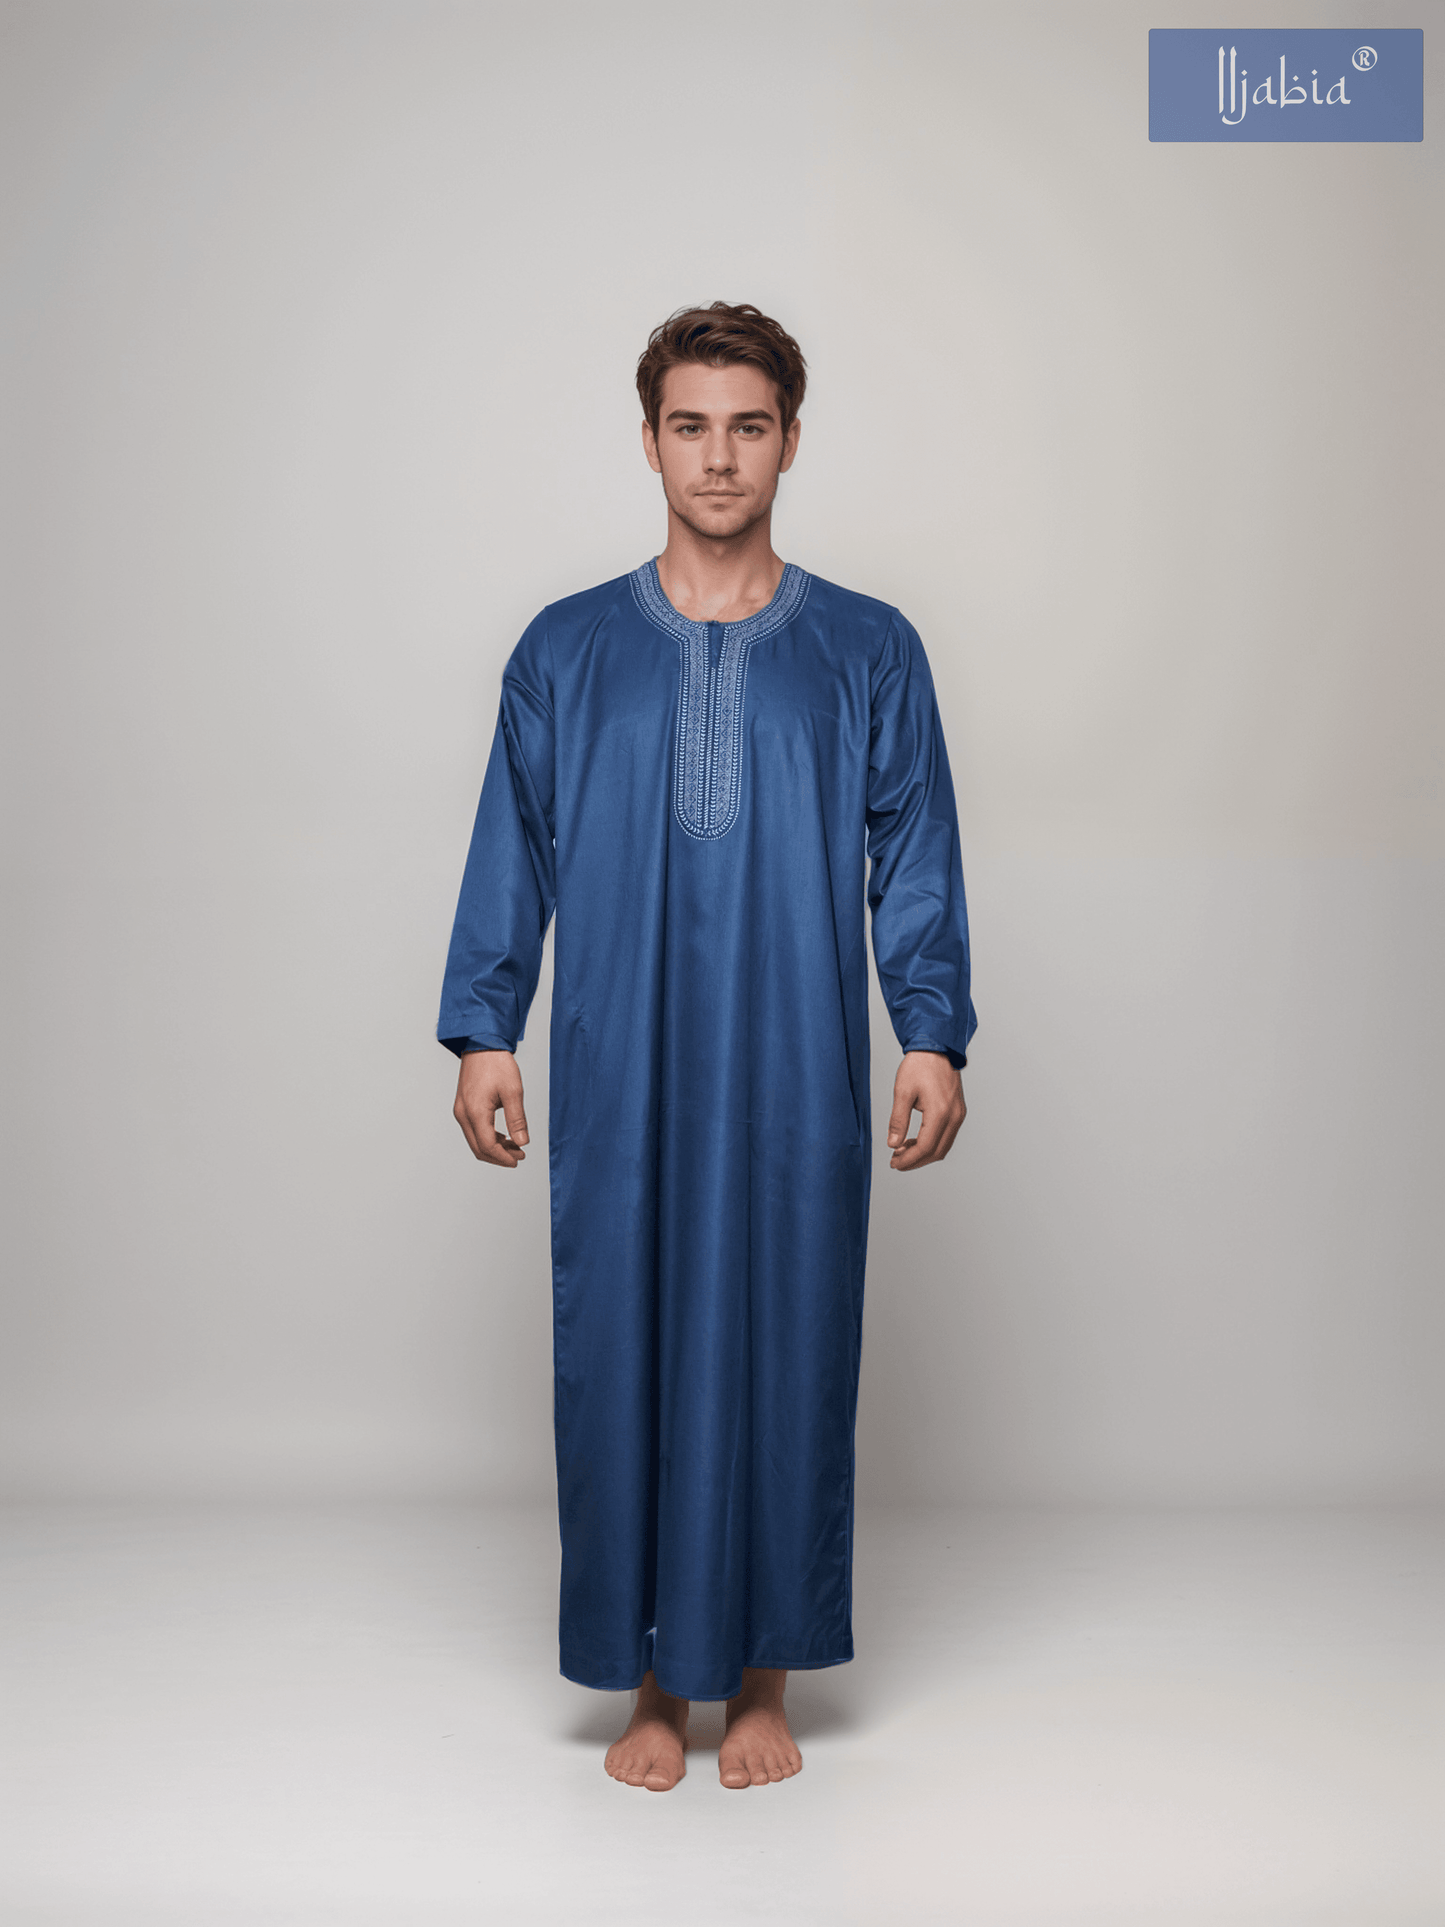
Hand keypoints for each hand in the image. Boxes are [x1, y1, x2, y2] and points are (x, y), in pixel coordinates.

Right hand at [453, 1050, 529, 1167]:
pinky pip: (473, 1130)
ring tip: (515, 1147)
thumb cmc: (496, 1063)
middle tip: (519, 1157)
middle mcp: (463, 1114)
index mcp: (475, 1112)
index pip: (487, 1145)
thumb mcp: (513, 1091)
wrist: (482, 1043)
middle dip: (499, 1157)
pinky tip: (504, 1136)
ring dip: (494, 1148)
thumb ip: (517, 1119)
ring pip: (475, 1140)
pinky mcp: (463, 1106)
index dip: (503, 1157)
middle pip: (478, 1148)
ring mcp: (461, 1110)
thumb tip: (522, 1142)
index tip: (518, 1159)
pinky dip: (488, 1137)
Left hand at [886, 1051, 965, 1170]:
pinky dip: (931, 1143)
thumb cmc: (919, 1065)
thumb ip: (898, 1120)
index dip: (909, 1159)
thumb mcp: (902, 1092)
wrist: (937, 1048)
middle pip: (937, 1152)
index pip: (926, 1147)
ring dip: (924, 1154)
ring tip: (903, 1152)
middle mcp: (954, 1116)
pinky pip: (946, 1136)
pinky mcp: (958, 1112)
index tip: (894, 1163)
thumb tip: (893, 1144)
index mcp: (940, 1112)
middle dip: (916, 1161)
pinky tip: (915, 1141)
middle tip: (896, 1162)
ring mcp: (959, 1115)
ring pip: (943, 1147)